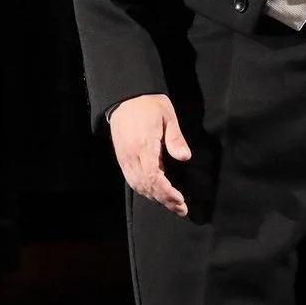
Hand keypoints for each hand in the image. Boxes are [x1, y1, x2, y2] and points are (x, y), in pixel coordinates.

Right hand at [109, 93, 191, 216]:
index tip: (181, 201)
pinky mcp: (121, 157)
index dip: (167, 193)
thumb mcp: (168, 116)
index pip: (153, 178)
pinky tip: (155, 191)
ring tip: (170, 203)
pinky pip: (131, 179)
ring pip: (136, 185)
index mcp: (144, 145)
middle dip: (163, 200)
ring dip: (153, 197)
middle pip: (145, 186)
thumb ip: (175, 138)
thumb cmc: (149, 104)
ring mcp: (124, 157)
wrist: (125, 96)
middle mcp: (131, 155)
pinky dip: (143, 189)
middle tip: (181, 208)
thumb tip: (184, 157)